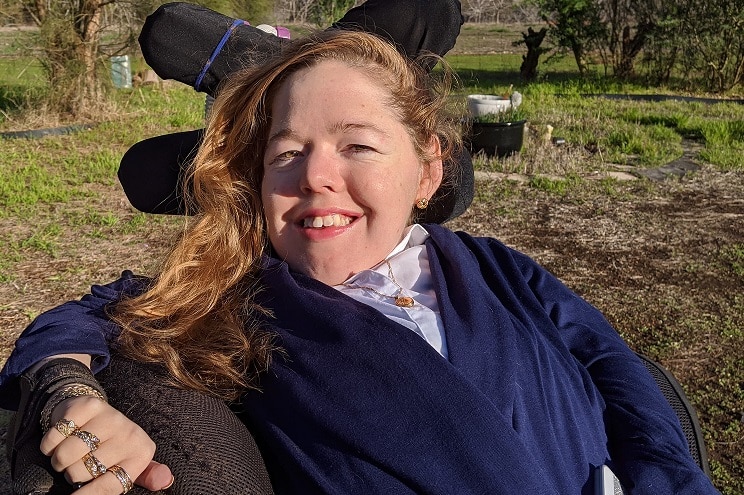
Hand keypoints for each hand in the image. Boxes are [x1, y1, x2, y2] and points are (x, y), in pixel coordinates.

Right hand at [40, 395, 173, 492]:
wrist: (97, 412)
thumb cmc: (112, 446)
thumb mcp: (130, 463)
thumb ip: (145, 475)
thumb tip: (166, 481)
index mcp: (141, 453)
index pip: (111, 485)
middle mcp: (129, 433)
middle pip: (83, 471)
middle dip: (72, 473)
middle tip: (77, 464)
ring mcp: (110, 417)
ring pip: (67, 454)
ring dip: (58, 459)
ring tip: (67, 455)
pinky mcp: (90, 405)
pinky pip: (56, 436)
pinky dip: (49, 444)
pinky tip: (60, 439)